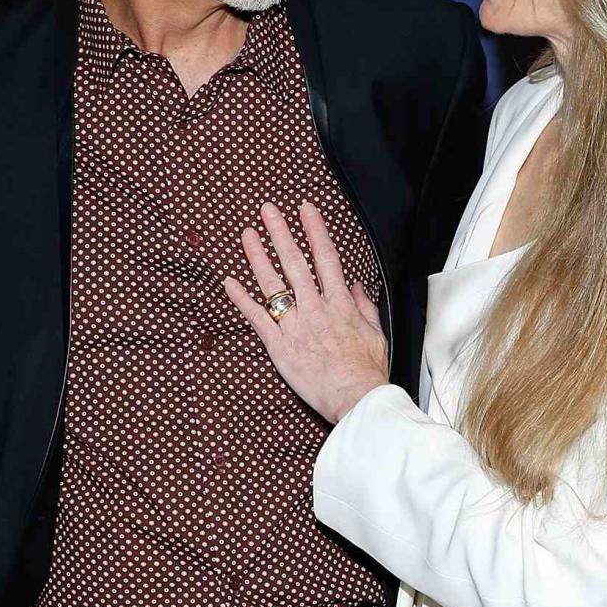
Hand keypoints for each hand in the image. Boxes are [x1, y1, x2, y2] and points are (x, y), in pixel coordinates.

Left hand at [224, 201, 388, 423]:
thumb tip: (356, 286)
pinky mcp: (279, 345)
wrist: (355, 396)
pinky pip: (257, 317)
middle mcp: (315, 308)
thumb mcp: (376, 333)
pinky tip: (230, 282)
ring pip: (273, 284)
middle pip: (295, 262)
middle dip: (281, 232)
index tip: (305, 210)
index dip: (314, 230)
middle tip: (268, 211)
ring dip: (258, 256)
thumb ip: (365, 306)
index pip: (325, 257)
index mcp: (340, 303)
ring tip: (247, 234)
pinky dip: (242, 299)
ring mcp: (295, 325)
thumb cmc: (367, 370)